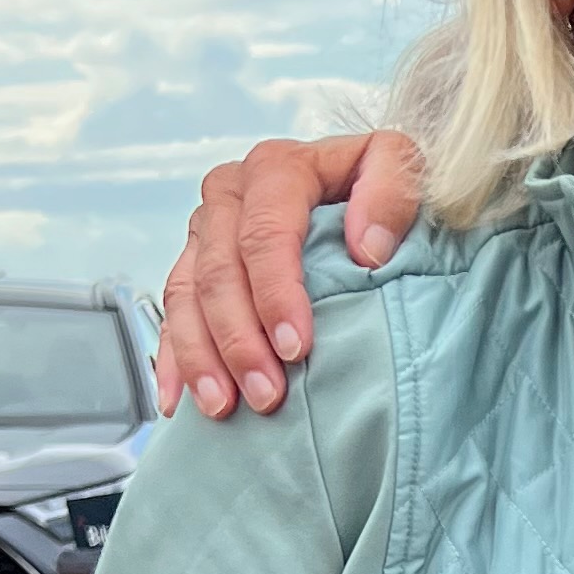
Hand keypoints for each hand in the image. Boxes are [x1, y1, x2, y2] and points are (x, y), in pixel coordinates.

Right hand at [156, 127, 428, 418]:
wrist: (357, 182)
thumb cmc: (378, 183)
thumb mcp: (402, 167)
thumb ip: (392, 193)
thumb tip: (367, 248)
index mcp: (276, 170)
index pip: (264, 232)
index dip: (275, 292)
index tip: (296, 346)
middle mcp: (229, 195)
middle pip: (220, 272)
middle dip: (240, 339)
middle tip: (267, 394)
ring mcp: (205, 231)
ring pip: (187, 296)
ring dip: (202, 357)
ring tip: (224, 407)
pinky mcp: (193, 264)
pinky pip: (171, 314)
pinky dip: (173, 360)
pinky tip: (178, 401)